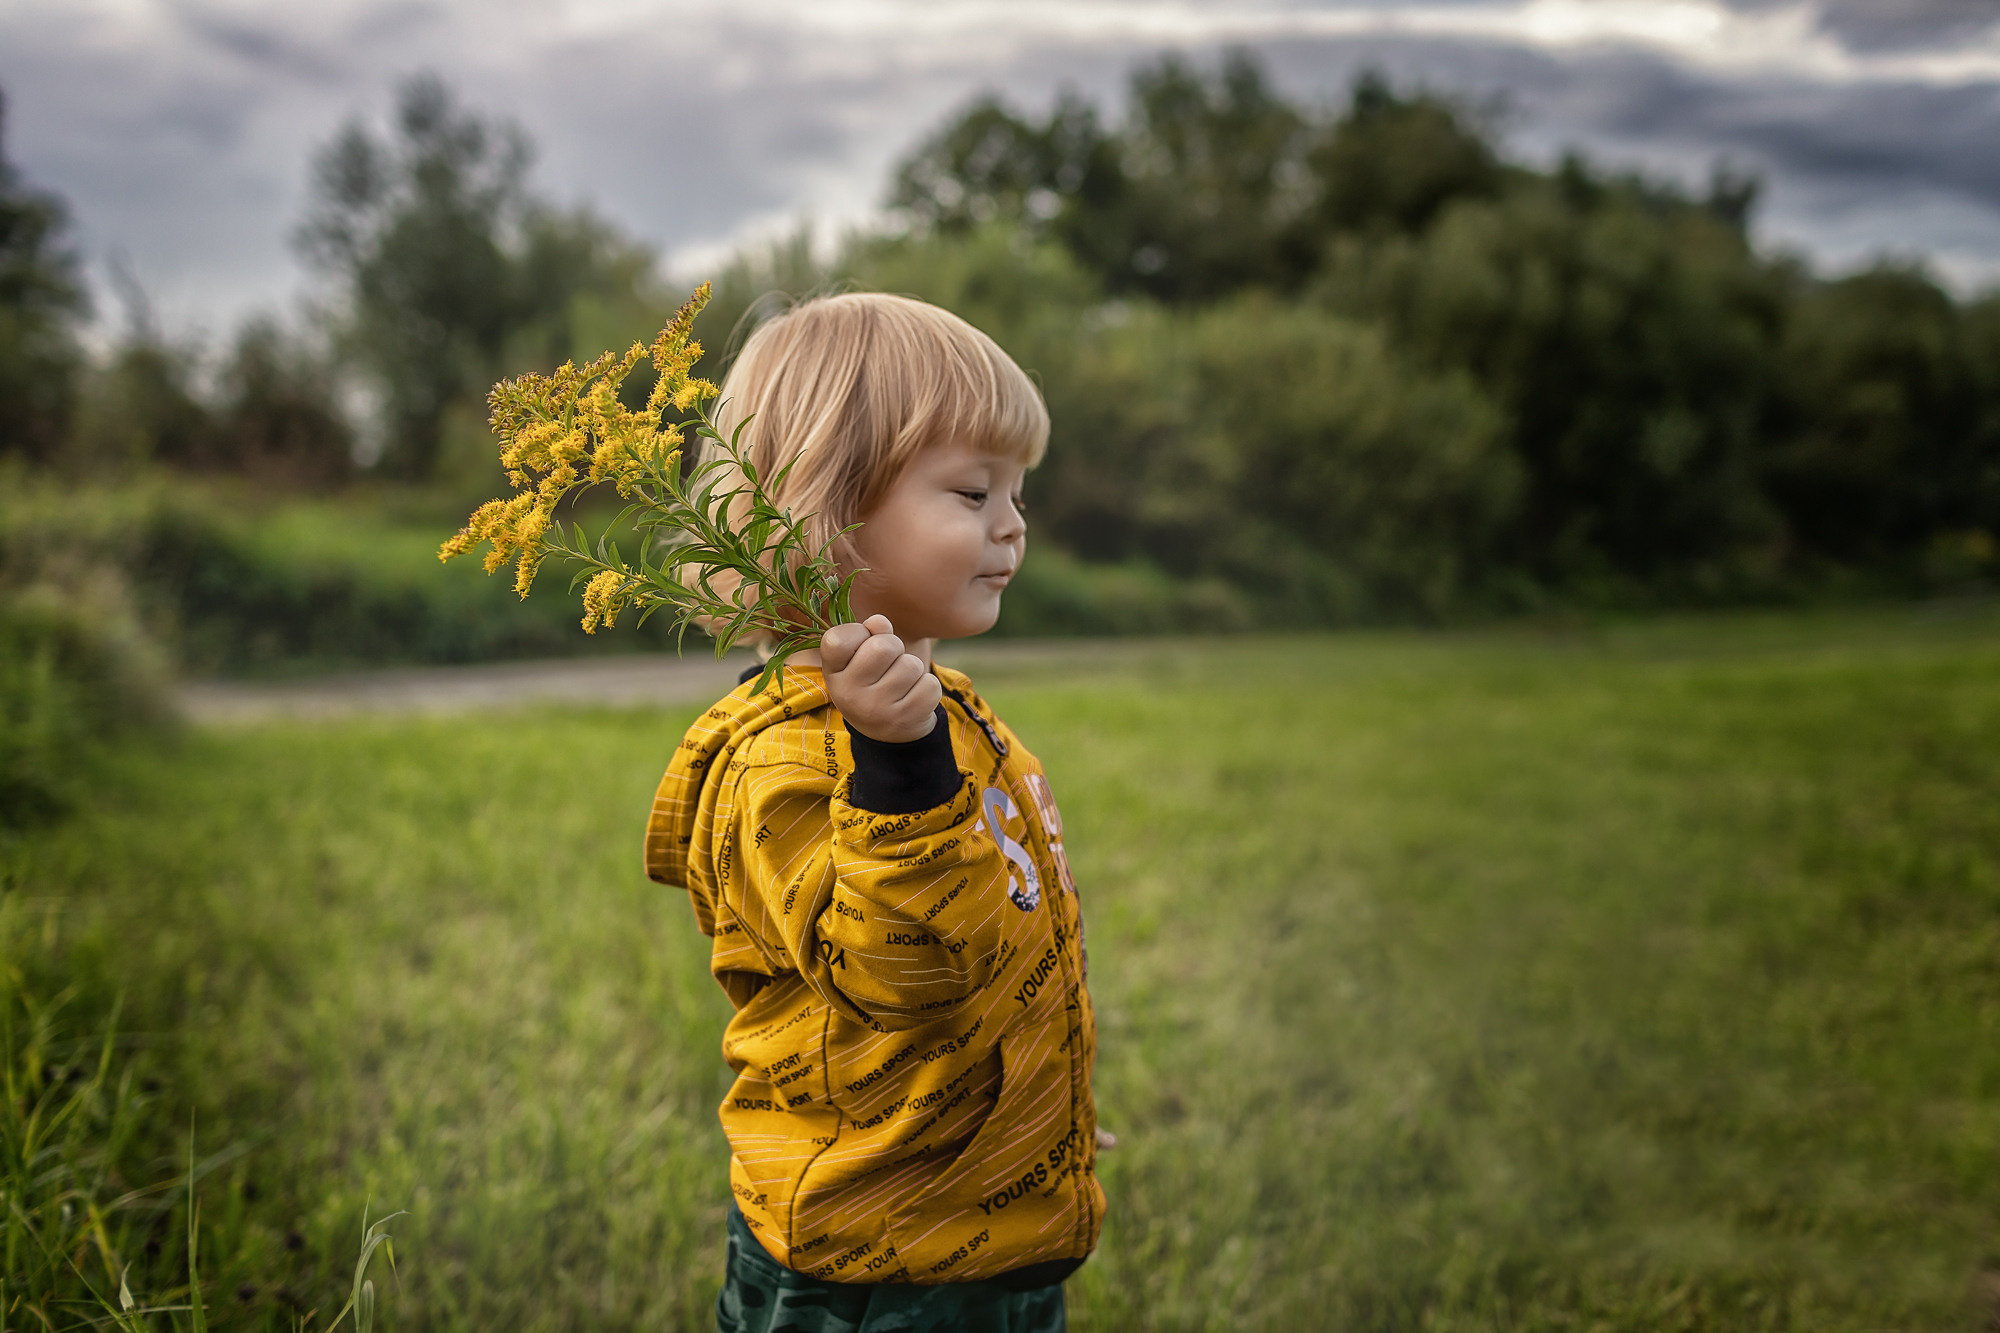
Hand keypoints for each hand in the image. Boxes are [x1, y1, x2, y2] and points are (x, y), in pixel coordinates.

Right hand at [820, 615, 941, 742]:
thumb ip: (869, 633)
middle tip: (889, 664)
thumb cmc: (872, 682)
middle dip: (894, 647)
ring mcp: (877, 709)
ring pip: (910, 665)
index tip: (862, 646)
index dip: (858, 633)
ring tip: (901, 683)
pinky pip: (929, 684)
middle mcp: (849, 694)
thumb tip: (879, 622)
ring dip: (912, 668)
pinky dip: (927, 686)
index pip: (837, 639)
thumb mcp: (859, 659)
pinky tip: (913, 697)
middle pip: (884, 646)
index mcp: (833, 674)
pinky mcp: (906, 719)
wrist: (886, 733)